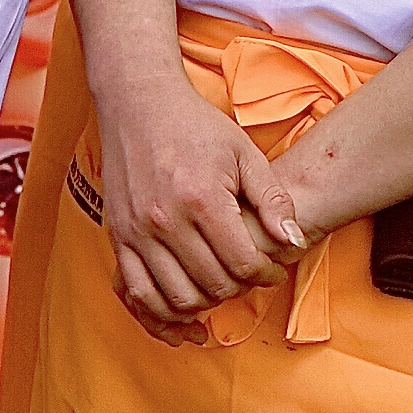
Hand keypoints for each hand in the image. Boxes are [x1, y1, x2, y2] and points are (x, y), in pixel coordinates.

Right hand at [94, 71, 306, 341]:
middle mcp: (165, 220)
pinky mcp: (117, 235)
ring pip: (177, 296)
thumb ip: (274, 200)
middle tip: (248, 275)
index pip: (243, 263)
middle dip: (240, 288)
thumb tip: (295, 241)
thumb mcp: (245, 154)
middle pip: (213, 284)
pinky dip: (161, 309)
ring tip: (220, 286)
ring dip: (205, 302)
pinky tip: (183, 307)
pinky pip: (136, 290)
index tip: (271, 269)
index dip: (266, 275)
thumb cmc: (195, 126)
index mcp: (202, 199)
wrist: (138, 103)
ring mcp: (137, 230)